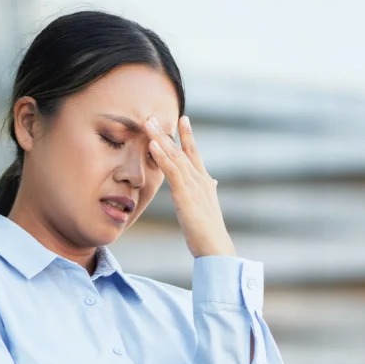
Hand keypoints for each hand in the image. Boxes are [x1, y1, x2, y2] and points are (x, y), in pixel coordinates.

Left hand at [144, 115, 234, 258]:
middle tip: (153, 116)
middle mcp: (200, 179)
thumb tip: (213, 181)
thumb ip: (208, 191)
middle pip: (181, 150)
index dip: (188, 136)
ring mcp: (194, 186)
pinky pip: (172, 172)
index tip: (183, 119)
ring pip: (175, 157)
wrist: (216, 248)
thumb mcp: (208, 207)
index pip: (195, 154)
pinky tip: (153, 145)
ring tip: (148, 123)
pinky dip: (162, 157)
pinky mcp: (186, 196)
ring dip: (160, 139)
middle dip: (167, 132)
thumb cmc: (210, 232)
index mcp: (205, 182)